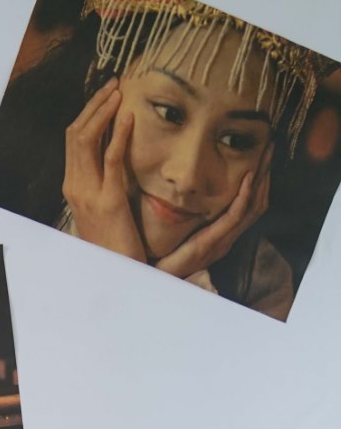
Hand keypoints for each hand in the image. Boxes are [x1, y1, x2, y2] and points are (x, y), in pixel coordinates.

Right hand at [62, 80, 146, 261]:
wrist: (114, 272)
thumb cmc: (114, 242)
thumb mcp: (104, 207)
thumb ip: (104, 182)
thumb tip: (117, 157)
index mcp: (73, 187)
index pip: (74, 139)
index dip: (88, 112)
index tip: (107, 94)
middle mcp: (75, 187)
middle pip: (76, 133)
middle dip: (94, 104)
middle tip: (114, 83)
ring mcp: (89, 193)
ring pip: (86, 139)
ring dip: (103, 111)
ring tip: (119, 92)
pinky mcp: (109, 200)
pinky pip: (111, 158)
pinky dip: (119, 133)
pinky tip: (129, 115)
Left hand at [155, 145, 271, 277]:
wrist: (156, 280)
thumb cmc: (166, 258)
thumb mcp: (184, 234)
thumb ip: (193, 218)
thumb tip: (193, 194)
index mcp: (223, 236)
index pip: (250, 206)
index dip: (260, 183)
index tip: (263, 158)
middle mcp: (228, 238)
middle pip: (257, 204)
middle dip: (266, 175)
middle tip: (271, 148)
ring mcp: (222, 241)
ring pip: (252, 207)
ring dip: (261, 180)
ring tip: (265, 156)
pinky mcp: (211, 243)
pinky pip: (234, 216)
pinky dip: (244, 195)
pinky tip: (248, 177)